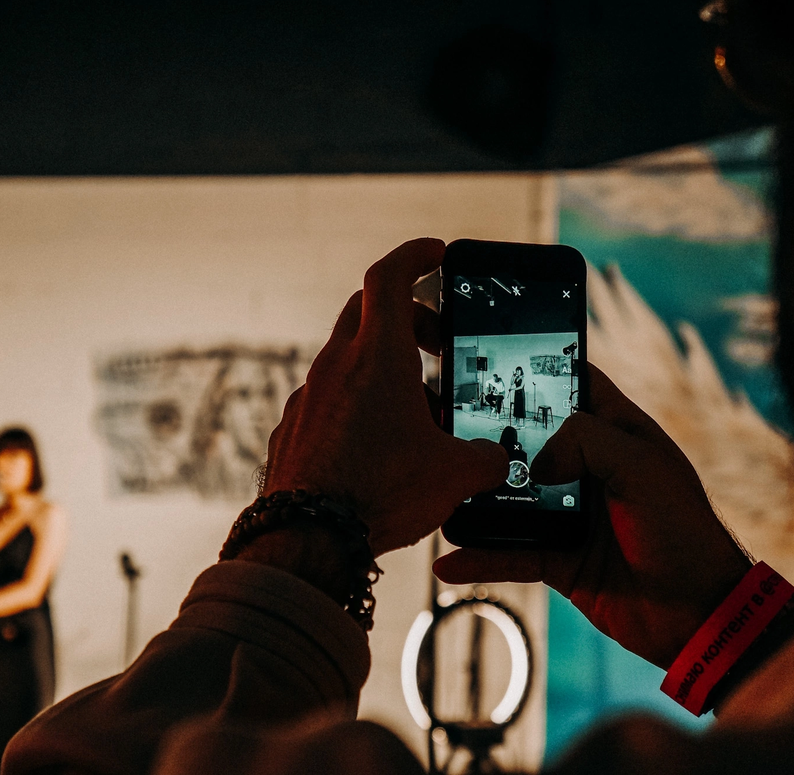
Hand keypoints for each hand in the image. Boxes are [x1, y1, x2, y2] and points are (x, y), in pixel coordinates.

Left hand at [263, 238, 508, 557]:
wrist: (307, 539)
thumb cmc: (377, 496)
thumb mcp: (454, 476)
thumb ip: (488, 459)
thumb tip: (500, 461)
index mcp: (376, 357)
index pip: (389, 276)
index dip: (415, 255)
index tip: (436, 252)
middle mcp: (335, 367)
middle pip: (366, 311)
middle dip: (407, 316)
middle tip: (437, 341)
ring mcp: (308, 397)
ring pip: (346, 357)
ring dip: (381, 365)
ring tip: (415, 404)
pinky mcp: (293, 429)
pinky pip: (328, 399)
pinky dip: (355, 403)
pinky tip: (376, 441)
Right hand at [433, 364, 753, 668]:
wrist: (699, 616)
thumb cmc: (684, 532)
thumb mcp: (642, 467)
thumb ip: (587, 440)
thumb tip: (534, 461)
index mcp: (617, 434)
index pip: (571, 385)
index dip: (537, 367)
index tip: (490, 357)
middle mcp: (589, 469)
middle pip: (527, 440)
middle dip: (486, 433)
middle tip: (440, 422)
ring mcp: (569, 515)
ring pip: (508, 497)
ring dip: (474, 498)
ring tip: (436, 489)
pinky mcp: (557, 560)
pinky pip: (507, 554)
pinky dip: (479, 558)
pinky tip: (448, 559)